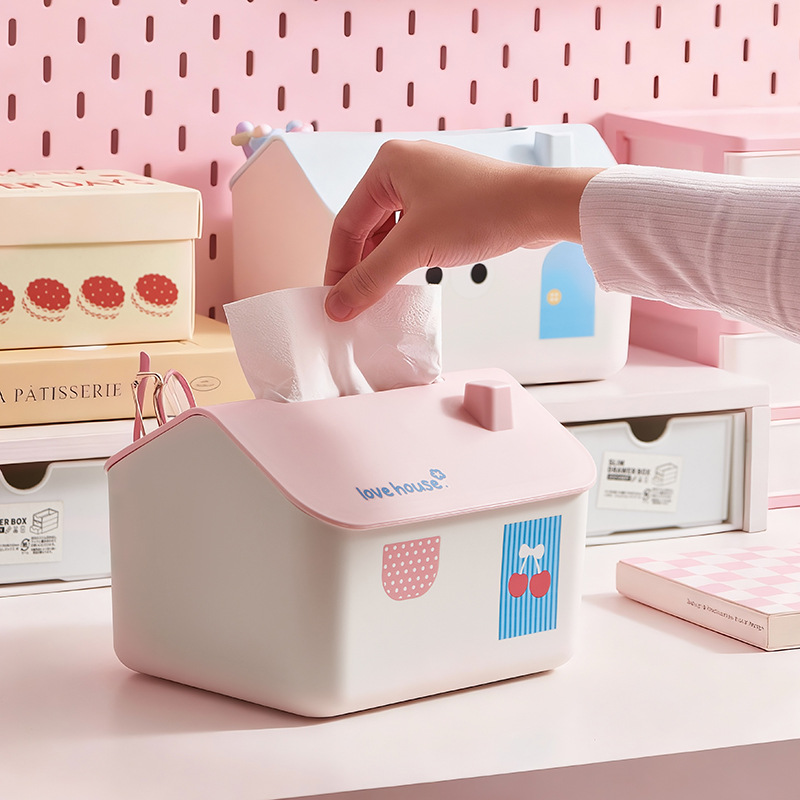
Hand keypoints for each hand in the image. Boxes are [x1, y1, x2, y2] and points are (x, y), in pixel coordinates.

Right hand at [323, 139, 601, 320]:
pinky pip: (413, 228)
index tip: (334, 298)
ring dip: (383, 262)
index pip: (346, 222)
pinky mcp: (448, 198)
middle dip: (360, 265)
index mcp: (387, 164)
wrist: (539, 207)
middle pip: (366, 225)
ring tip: (380, 293)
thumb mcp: (415, 248)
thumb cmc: (481, 212)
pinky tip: (407, 276)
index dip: (338, 264)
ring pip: (390, 229)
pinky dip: (405, 254)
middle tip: (355, 301)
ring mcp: (428, 181)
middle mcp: (404, 166)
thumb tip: (337, 305)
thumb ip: (371, 279)